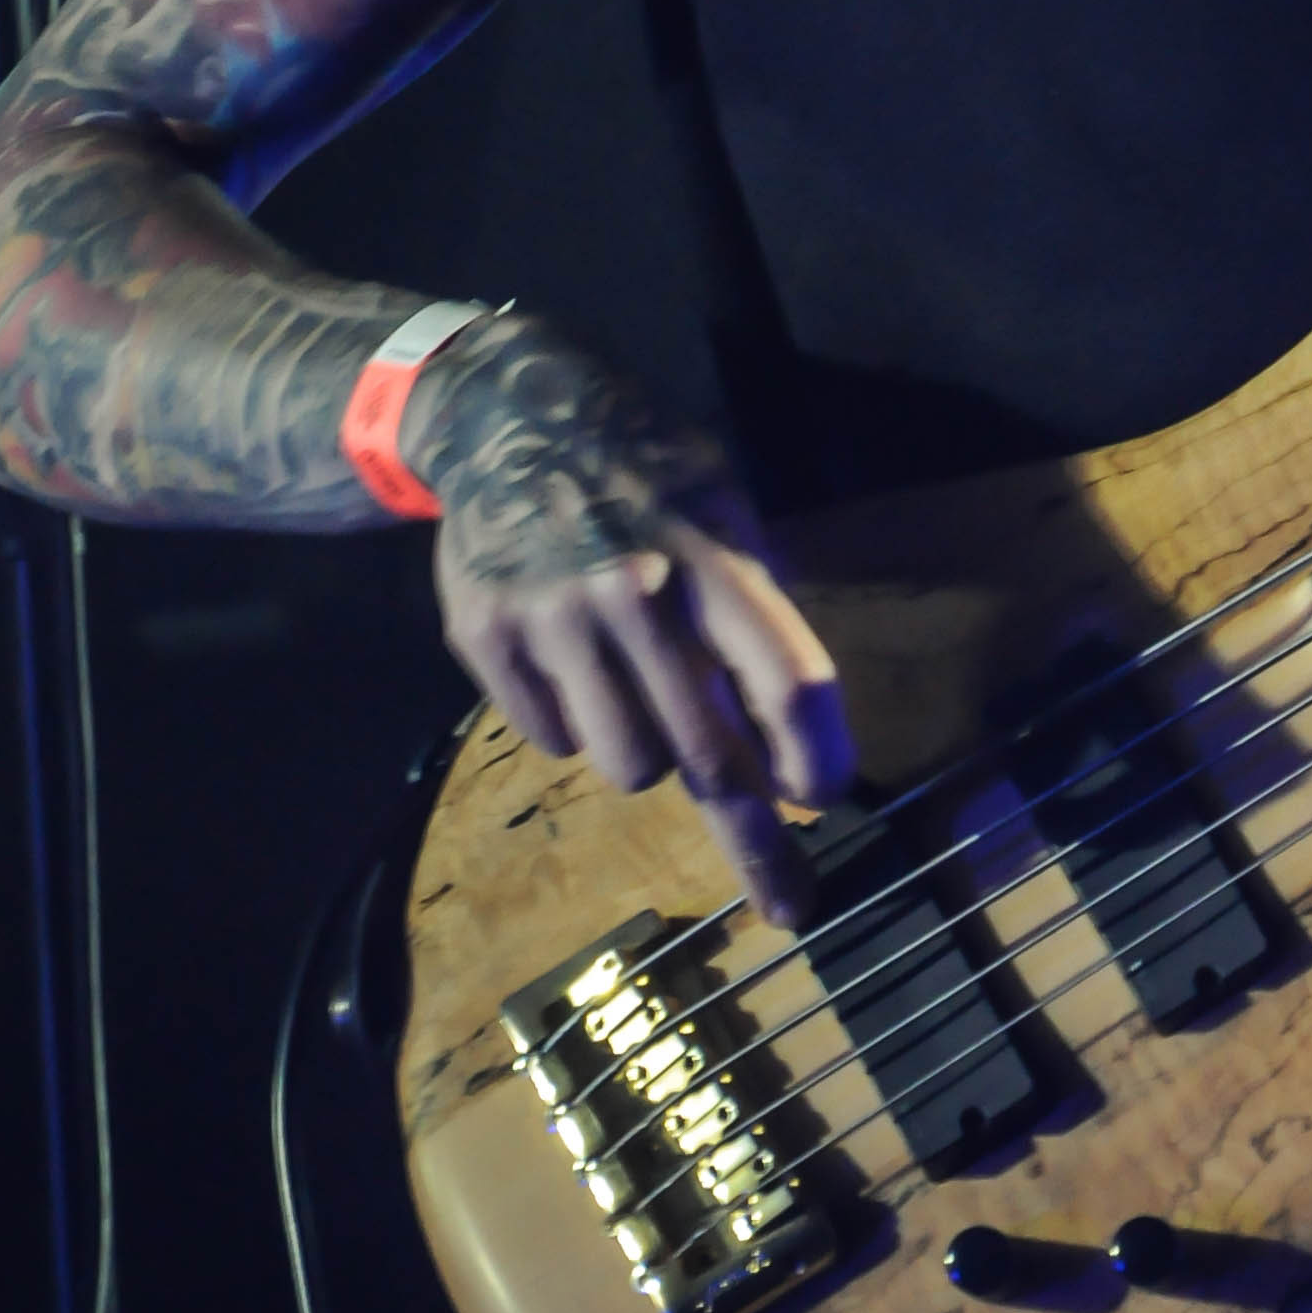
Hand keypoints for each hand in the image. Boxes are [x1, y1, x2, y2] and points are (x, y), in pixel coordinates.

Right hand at [414, 319, 847, 921]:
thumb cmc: (642, 474)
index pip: (787, 680)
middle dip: (757, 838)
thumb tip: (793, 740)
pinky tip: (565, 654)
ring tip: (631, 682)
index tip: (826, 806)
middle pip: (709, 757)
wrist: (508, 415)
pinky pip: (552, 741)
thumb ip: (756, 613)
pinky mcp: (485, 637)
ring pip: (629, 766)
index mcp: (715, 557)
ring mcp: (555, 618)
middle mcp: (636, 592)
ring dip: (645, 751)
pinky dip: (569, 720)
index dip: (817, 758)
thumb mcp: (722, 509)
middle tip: (791, 898)